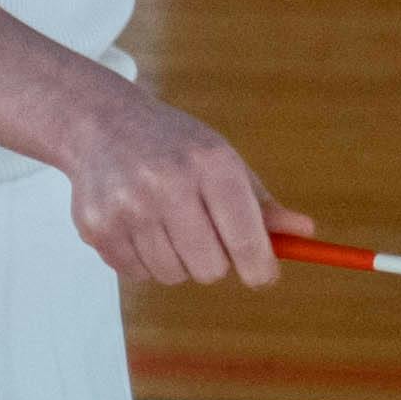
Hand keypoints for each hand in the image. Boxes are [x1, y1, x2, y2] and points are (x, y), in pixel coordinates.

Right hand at [63, 92, 308, 289]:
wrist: (100, 124)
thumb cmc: (174, 147)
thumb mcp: (223, 162)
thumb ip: (262, 204)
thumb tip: (304, 235)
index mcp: (210, 164)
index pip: (246, 239)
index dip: (260, 269)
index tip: (262, 275)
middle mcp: (168, 184)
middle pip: (210, 268)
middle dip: (215, 262)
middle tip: (206, 239)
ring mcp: (127, 208)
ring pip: (173, 275)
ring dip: (177, 261)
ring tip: (167, 226)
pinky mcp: (96, 228)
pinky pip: (138, 274)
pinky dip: (145, 261)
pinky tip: (139, 227)